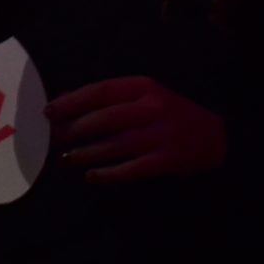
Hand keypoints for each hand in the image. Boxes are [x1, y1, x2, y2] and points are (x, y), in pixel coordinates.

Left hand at [47, 76, 225, 184]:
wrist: (214, 136)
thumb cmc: (168, 113)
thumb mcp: (142, 95)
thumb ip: (107, 97)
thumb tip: (65, 100)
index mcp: (143, 87)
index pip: (99, 91)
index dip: (71, 102)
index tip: (49, 111)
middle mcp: (152, 108)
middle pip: (104, 119)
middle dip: (73, 129)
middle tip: (51, 138)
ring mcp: (161, 135)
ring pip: (114, 145)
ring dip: (85, 153)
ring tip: (65, 158)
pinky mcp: (167, 160)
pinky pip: (131, 169)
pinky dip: (108, 174)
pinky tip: (91, 176)